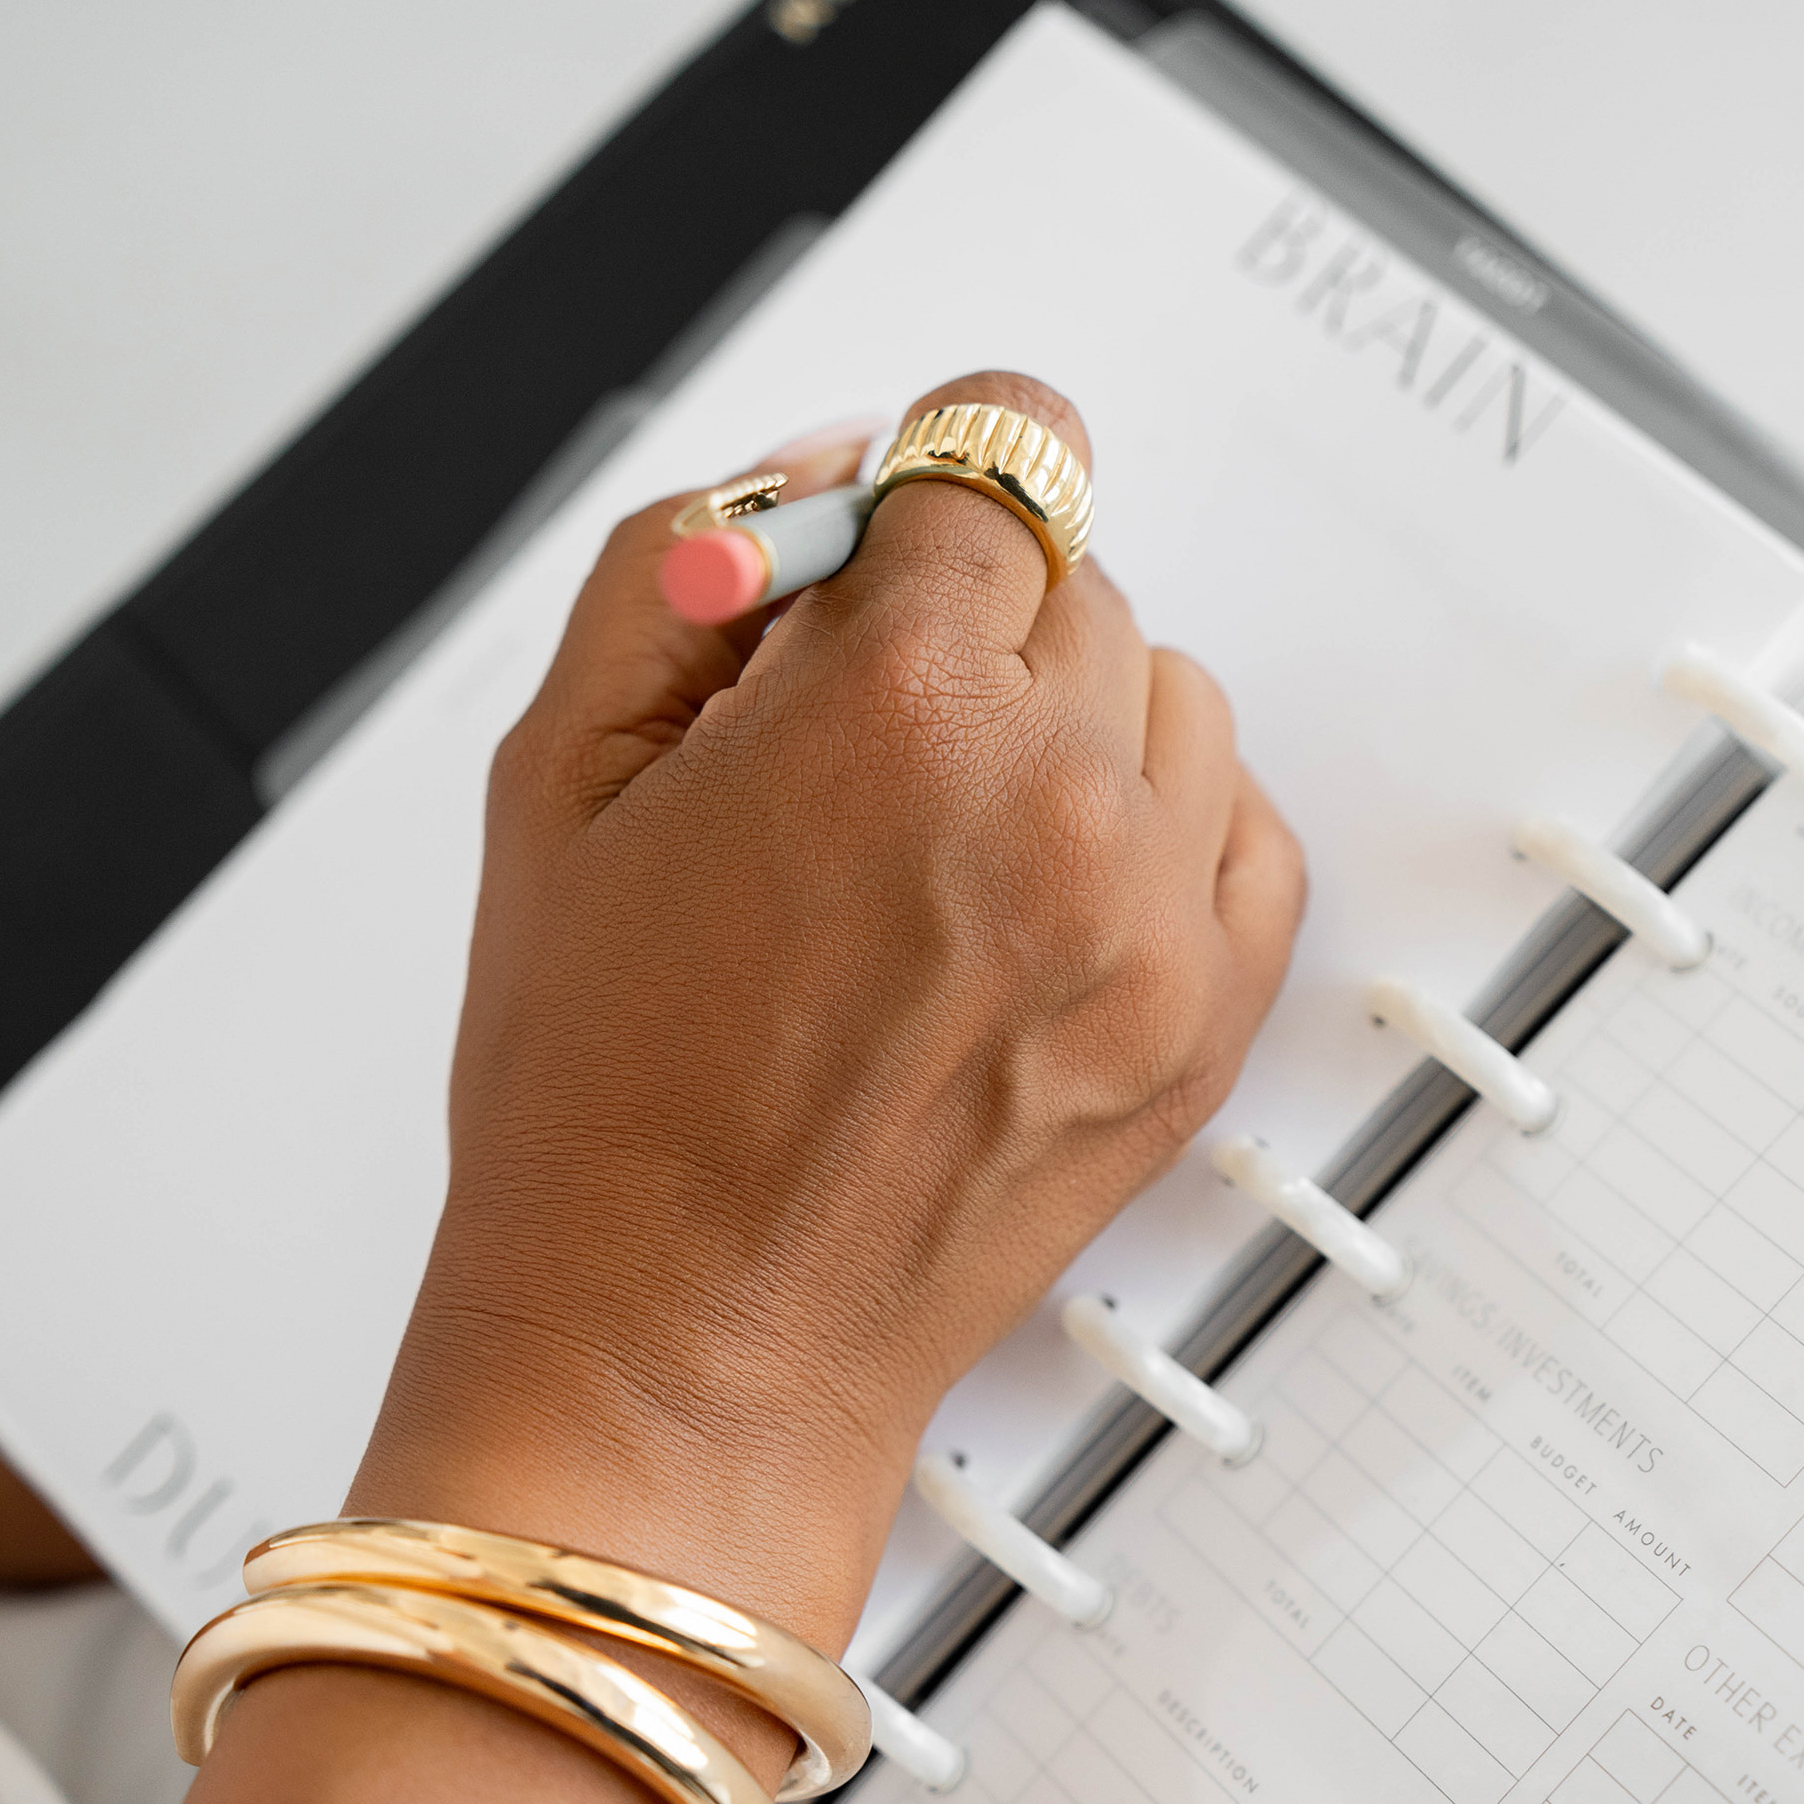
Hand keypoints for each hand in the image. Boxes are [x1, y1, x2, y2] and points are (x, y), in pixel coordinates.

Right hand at [357, 373, 1304, 1653]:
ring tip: (935, 842)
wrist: (681, 1346)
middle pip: (1074, 575)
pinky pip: (1244, 828)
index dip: (911, 496)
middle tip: (847, 748)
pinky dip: (1156, 828)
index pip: (992, 456)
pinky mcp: (1203, 1023)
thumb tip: (819, 473)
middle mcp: (1052, 797)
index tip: (879, 548)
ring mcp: (1149, 920)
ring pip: (1168, 693)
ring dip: (1068, 723)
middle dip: (963, 628)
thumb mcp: (559, 777)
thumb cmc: (603, 1105)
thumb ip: (686, 566)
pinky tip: (1037, 889)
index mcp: (891, 706)